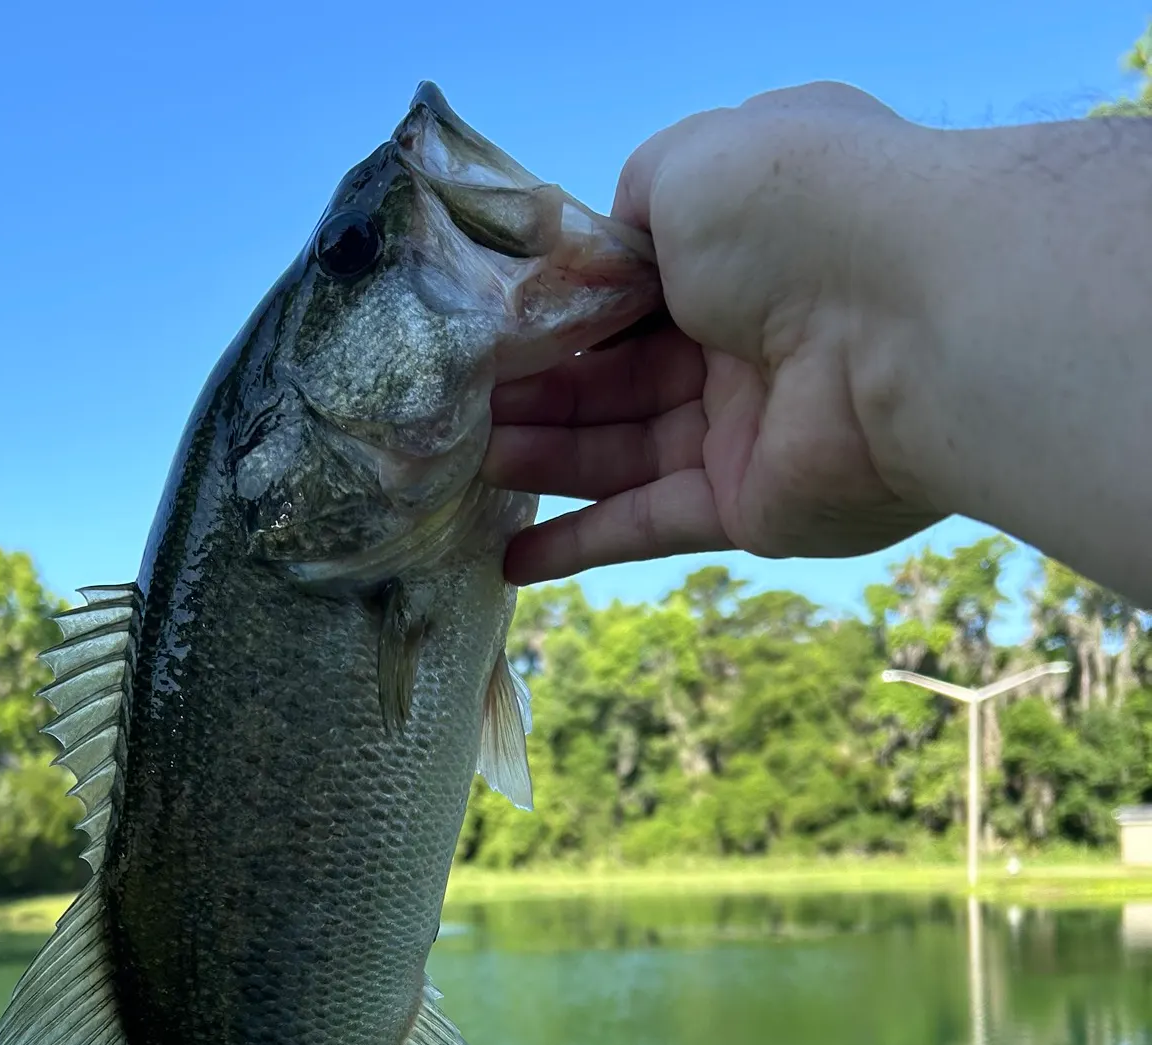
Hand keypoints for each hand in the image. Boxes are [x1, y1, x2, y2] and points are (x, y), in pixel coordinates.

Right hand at [486, 83, 942, 585]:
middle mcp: (750, 336)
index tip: (487, 334)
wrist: (904, 325)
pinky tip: (509, 559)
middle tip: (458, 410)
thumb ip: (633, 203)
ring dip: (544, 459)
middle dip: (536, 391)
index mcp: (744, 247)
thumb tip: (601, 245)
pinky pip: (650, 526)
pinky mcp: (751, 509)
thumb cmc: (796, 216)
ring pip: (624, 449)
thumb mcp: (692, 166)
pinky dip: (579, 545)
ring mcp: (751, 429)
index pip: (633, 287)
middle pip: (620, 375)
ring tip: (467, 466)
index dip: (559, 312)